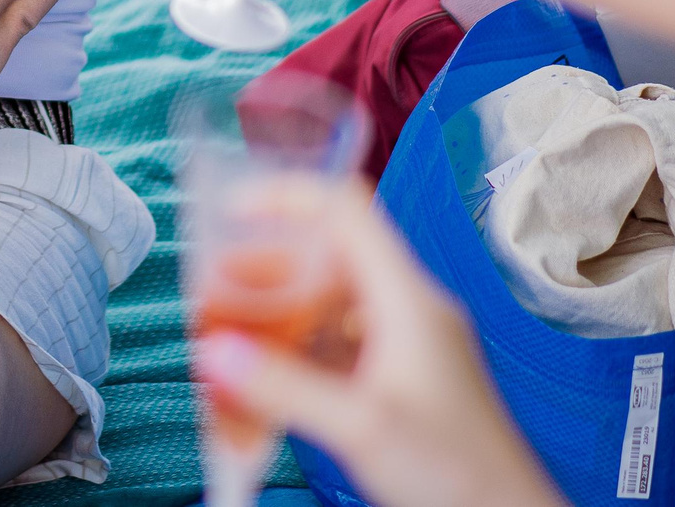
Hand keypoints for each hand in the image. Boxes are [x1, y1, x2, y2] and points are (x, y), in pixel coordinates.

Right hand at [192, 181, 565, 506]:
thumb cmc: (458, 475)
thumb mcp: (361, 427)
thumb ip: (284, 388)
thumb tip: (215, 350)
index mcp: (407, 300)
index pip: (345, 211)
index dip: (286, 198)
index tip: (233, 209)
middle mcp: (409, 311)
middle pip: (330, 258)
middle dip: (268, 266)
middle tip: (216, 286)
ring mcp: (407, 346)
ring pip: (332, 304)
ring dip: (280, 309)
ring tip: (230, 328)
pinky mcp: (401, 380)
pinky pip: (341, 345)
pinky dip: (300, 348)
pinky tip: (267, 376)